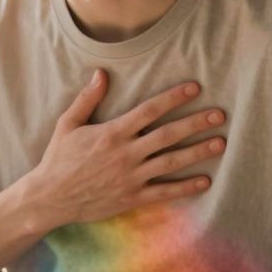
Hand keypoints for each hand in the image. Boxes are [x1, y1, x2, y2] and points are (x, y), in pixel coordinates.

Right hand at [24, 69, 227, 230]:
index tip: (195, 89)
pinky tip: (205, 181)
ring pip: (171, 162)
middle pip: (168, 135)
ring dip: (198, 152)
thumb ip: (87, 99)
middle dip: (196, 124)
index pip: (149, 111)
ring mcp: (131, 177)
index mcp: (112, 133)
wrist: (50, 198)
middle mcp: (126, 154)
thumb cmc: (58, 159)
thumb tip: (102, 73)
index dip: (174, 98)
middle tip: (219, 115)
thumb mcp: (68, 124)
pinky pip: (164, 192)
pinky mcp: (132, 198)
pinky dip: (185, 187)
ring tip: (220, 143)